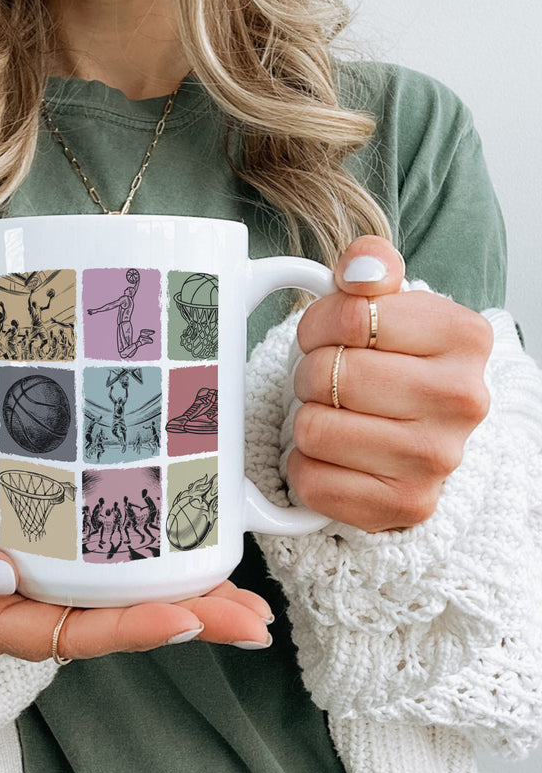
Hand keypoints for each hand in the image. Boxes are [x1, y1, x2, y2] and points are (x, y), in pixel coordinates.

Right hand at [0, 485, 274, 659]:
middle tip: (251, 619)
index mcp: (3, 622)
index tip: (188, 617)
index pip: (77, 633)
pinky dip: (163, 574)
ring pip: (130, 605)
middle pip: (121, 625)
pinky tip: (203, 566)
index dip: (134, 628)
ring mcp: (54, 591)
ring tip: (248, 603)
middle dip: (190, 622)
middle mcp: (38, 615)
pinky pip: (119, 577)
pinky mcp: (63, 563)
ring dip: (191, 603)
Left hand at [290, 237, 492, 531]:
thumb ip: (370, 265)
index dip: (320, 324)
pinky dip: (307, 467)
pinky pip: (311, 480)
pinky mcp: (404, 507)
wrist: (414, 434)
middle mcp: (463, 400)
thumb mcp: (386, 303)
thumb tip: (361, 269)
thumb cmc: (391, 363)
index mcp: (464, 337)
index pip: (349, 316)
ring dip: (308, 419)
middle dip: (312, 373)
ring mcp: (437, 460)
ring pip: (313, 428)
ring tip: (336, 416)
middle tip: (331, 381)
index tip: (333, 336)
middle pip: (327, 374)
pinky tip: (336, 457)